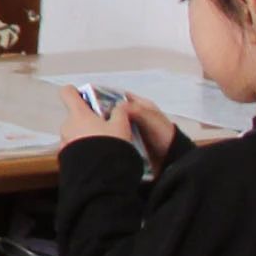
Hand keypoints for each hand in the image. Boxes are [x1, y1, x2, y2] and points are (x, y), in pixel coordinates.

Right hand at [60, 86, 175, 159]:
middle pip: (112, 112)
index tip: (88, 98)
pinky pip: (114, 138)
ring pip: (111, 126)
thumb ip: (134, 110)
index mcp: (139, 106)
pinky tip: (95, 141)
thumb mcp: (150, 118)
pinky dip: (106, 139)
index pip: (118, 96)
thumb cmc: (164, 135)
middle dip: (99, 113)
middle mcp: (133, 117)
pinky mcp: (127, 144)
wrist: (172, 160)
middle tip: (83, 116)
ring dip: (102, 128)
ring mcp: (130, 131)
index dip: (104, 95)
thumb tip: (115, 106)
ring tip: (85, 129)